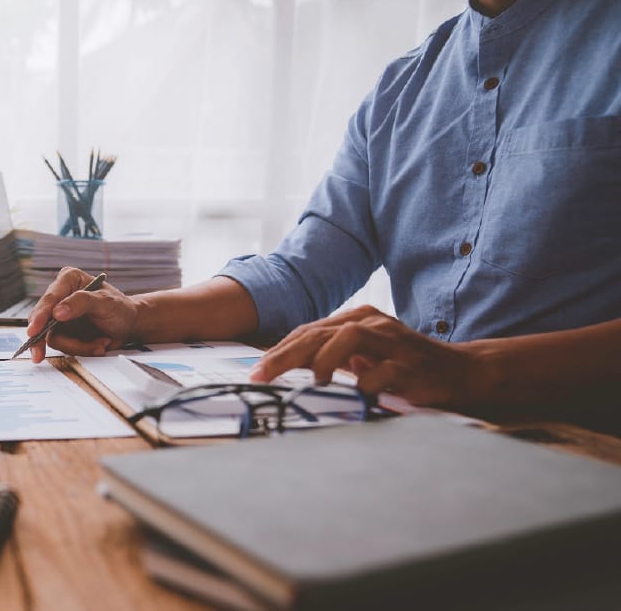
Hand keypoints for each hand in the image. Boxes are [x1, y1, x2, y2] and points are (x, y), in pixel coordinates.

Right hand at [26, 267, 138, 361]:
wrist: (130, 325)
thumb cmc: (120, 308)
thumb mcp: (105, 302)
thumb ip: (81, 303)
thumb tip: (57, 312)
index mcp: (68, 280)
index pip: (50, 299)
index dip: (40, 316)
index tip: (35, 330)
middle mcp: (60, 297)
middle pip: (41, 319)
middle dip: (42, 339)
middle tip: (38, 355)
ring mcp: (60, 317)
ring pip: (52, 337)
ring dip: (77, 345)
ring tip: (100, 344)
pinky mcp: (64, 333)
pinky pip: (64, 346)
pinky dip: (82, 349)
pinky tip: (98, 345)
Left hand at [249, 305, 477, 406]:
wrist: (460, 373)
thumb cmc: (404, 367)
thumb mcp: (363, 358)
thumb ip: (330, 357)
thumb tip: (286, 368)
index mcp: (357, 320)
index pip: (309, 331)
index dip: (279, 351)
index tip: (256, 371)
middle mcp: (372, 325)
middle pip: (319, 332)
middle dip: (285, 355)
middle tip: (261, 376)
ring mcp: (393, 343)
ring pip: (348, 338)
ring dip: (324, 360)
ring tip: (312, 382)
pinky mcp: (411, 366)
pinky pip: (382, 372)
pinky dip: (364, 385)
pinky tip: (354, 396)